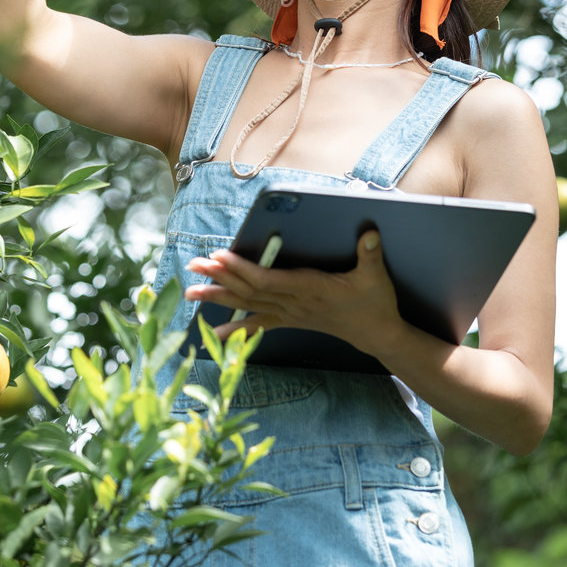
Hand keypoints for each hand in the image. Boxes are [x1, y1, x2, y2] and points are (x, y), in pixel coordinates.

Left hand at [183, 231, 403, 357]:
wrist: (376, 334)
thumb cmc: (374, 302)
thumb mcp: (375, 276)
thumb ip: (371, 253)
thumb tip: (371, 232)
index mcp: (310, 288)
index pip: (268, 278)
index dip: (242, 269)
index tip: (219, 256)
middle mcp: (294, 303)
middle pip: (249, 289)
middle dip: (220, 277)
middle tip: (193, 266)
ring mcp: (290, 313)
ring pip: (248, 304)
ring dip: (219, 297)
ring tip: (191, 291)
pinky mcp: (290, 320)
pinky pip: (256, 325)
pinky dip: (233, 329)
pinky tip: (211, 334)